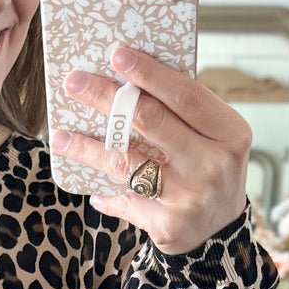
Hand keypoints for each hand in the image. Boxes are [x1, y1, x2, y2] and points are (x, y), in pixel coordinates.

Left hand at [51, 42, 252, 256]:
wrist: (222, 234)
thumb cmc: (210, 171)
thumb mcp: (214, 138)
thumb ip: (182, 113)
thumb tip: (126, 80)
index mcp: (229, 133)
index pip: (185, 95)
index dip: (150, 73)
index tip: (117, 55)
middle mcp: (211, 163)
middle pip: (151, 121)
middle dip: (107, 98)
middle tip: (74, 82)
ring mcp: (189, 196)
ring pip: (127, 162)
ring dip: (88, 148)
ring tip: (60, 137)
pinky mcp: (168, 224)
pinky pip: (125, 201)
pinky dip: (105, 195)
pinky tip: (90, 188)